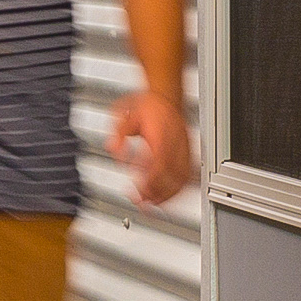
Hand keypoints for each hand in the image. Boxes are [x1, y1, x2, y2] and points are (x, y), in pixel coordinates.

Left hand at [111, 89, 197, 206]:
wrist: (165, 97)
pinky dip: (178, 189)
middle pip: (172, 176)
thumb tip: (113, 148)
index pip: (160, 164)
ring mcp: (184, 150)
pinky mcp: (187, 154)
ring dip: (167, 195)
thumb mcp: (125, 115)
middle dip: (157, 194)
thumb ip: (118, 133)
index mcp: (161, 135)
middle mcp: (175, 144)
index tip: (139, 191)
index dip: (151, 181)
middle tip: (141, 202)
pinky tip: (166, 195)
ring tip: (151, 203)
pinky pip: (187, 176)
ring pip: (182, 179)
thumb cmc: (148, 106)